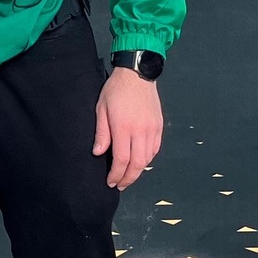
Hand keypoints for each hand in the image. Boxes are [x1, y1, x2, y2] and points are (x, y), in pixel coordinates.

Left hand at [92, 67, 162, 190]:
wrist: (137, 73)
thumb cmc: (116, 89)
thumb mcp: (101, 108)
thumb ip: (102, 133)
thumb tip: (99, 152)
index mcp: (123, 127)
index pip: (122, 159)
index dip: (116, 174)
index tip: (110, 181)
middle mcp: (140, 130)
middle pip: (137, 164)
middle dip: (128, 178)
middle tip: (119, 184)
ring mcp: (152, 129)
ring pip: (147, 159)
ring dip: (138, 171)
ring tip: (128, 176)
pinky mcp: (159, 126)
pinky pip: (155, 149)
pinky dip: (147, 159)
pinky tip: (139, 161)